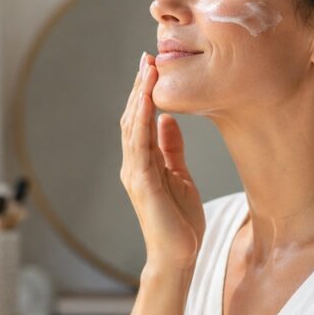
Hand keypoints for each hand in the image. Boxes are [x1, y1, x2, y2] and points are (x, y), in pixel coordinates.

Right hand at [120, 52, 205, 272]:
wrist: (177, 257)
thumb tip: (168, 120)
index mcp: (143, 163)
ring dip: (139, 96)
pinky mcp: (142, 183)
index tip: (153, 66)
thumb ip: (171, 149)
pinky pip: (140, 145)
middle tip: (148, 57)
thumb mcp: (180, 177)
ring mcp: (135, 173)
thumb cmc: (180, 223)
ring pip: (133, 126)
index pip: (140, 120)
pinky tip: (149, 101)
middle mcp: (133, 164)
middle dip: (139, 86)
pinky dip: (143, 120)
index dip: (145, 93)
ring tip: (147, 69)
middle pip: (133, 117)